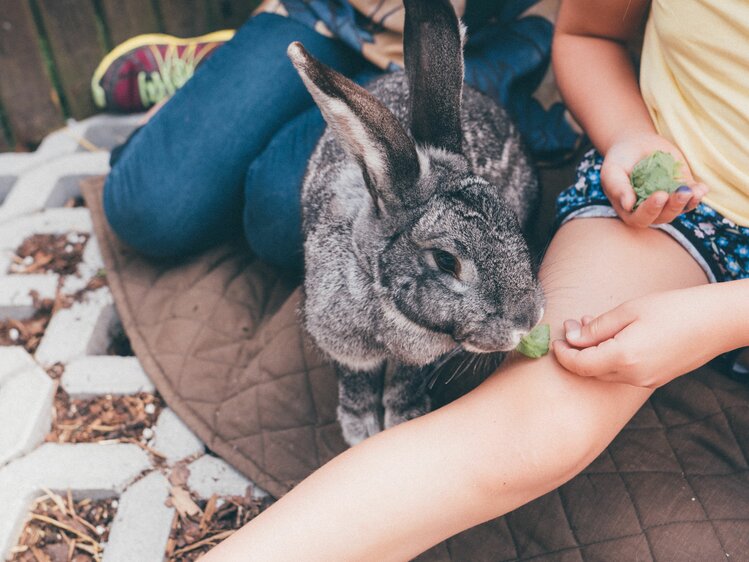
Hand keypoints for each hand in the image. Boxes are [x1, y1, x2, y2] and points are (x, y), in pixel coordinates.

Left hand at [552, 287, 727, 387]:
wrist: (718, 321)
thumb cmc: (675, 309)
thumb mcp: (629, 311)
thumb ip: (596, 327)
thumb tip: (572, 336)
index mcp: (623, 358)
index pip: (579, 364)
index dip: (562, 353)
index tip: (556, 338)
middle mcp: (633, 376)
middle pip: (590, 371)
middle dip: (576, 351)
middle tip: (573, 325)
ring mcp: (645, 380)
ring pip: (606, 372)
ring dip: (593, 353)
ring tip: (592, 325)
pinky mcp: (656, 379)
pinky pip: (623, 372)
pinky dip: (611, 357)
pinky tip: (614, 336)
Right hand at [601, 132, 708, 226]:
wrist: (634, 145)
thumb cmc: (619, 160)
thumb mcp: (612, 171)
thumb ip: (617, 188)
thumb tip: (628, 205)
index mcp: (630, 211)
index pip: (640, 218)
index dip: (651, 210)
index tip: (659, 195)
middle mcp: (650, 211)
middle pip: (663, 217)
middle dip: (674, 206)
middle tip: (682, 192)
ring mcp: (667, 202)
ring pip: (680, 209)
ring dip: (688, 202)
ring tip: (695, 190)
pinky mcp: (680, 190)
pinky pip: (692, 198)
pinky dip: (698, 194)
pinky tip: (702, 187)